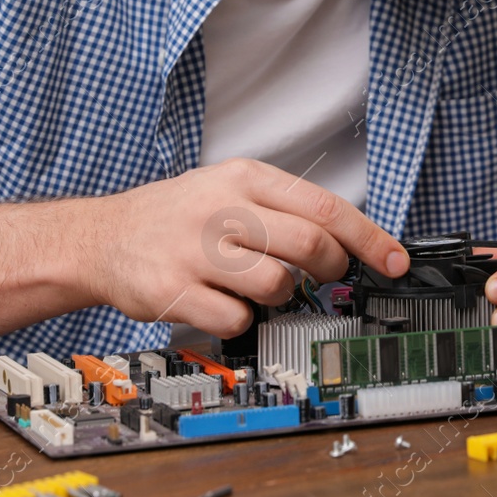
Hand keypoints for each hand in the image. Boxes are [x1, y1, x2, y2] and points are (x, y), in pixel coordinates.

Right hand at [89, 158, 408, 336]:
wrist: (102, 237)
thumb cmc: (177, 216)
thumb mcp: (228, 188)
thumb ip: (283, 208)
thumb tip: (348, 240)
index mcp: (243, 179)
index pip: (325, 207)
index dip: (369, 238)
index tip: (395, 261)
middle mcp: (221, 210)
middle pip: (310, 245)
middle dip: (331, 268)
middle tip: (323, 273)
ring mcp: (196, 251)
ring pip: (277, 285)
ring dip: (278, 294)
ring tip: (252, 282)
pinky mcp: (173, 291)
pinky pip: (237, 318)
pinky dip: (239, 318)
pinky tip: (220, 300)